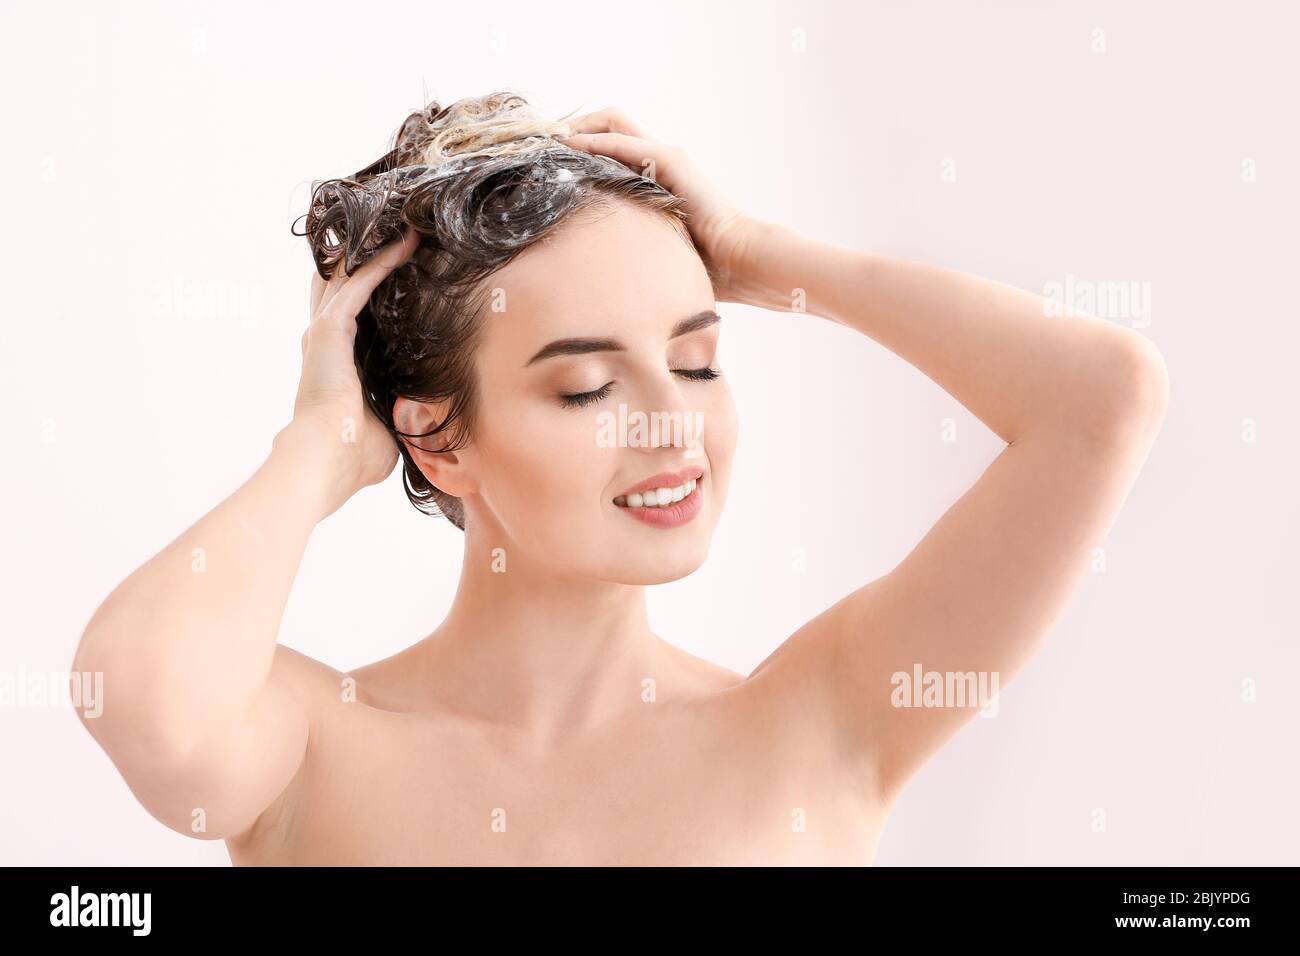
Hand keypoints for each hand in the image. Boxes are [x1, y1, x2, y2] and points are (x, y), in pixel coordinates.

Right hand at [278, 228, 420, 512]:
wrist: (329, 458)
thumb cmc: (354, 457)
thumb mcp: (386, 429)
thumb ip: (402, 415)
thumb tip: (427, 422)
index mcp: (332, 363)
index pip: (346, 313)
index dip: (363, 287)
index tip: (390, 267)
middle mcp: (322, 340)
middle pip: (340, 282)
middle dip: (364, 255)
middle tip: (394, 227)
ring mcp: (324, 331)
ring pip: (349, 274)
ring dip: (376, 249)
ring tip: (405, 224)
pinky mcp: (331, 328)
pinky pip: (361, 282)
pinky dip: (384, 260)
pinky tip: (407, 242)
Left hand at [560, 108, 761, 303]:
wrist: (742, 260)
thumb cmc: (705, 266)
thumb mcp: (653, 248)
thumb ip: (629, 243)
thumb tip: (592, 269)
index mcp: (658, 178)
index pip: (613, 144)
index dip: (581, 144)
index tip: (551, 161)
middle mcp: (661, 160)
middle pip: (610, 123)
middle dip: (573, 128)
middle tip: (543, 145)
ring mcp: (666, 157)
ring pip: (612, 121)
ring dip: (577, 127)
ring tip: (548, 141)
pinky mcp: (671, 161)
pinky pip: (621, 143)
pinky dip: (591, 142)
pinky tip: (567, 148)